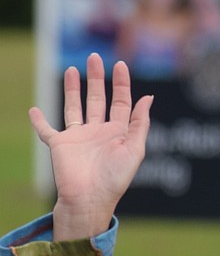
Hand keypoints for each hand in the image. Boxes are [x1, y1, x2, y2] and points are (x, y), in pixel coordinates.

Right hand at [29, 53, 152, 240]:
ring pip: (74, 107)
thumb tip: (148, 98)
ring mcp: (78, 137)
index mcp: (118, 132)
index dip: (122, 84)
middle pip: (97, 99)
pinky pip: (46, 129)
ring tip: (72, 70)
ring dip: (72, 89)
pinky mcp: (59, 145)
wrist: (90, 198)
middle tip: (95, 57)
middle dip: (97, 78)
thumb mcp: (135, 149)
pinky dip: (39, 120)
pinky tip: (34, 109)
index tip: (121, 65)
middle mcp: (98, 132)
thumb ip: (140, 123)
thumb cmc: (115, 177)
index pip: (120, 102)